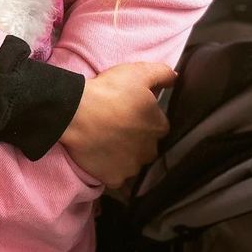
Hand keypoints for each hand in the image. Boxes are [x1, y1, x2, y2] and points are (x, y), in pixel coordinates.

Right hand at [59, 62, 175, 188]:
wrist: (76, 113)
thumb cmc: (109, 91)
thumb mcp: (138, 72)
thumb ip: (162, 74)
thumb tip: (175, 78)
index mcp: (158, 127)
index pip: (158, 124)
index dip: (144, 117)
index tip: (130, 110)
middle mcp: (150, 151)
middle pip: (147, 146)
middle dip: (136, 138)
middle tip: (117, 124)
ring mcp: (132, 167)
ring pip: (132, 162)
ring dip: (124, 154)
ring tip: (107, 139)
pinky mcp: (114, 178)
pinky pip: (116, 176)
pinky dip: (111, 168)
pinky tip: (101, 156)